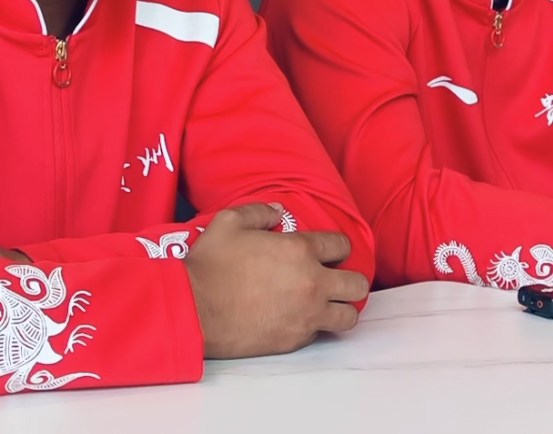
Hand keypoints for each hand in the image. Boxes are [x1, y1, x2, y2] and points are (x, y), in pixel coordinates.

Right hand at [184, 202, 369, 358]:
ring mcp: (307, 315)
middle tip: (334, 279)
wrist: (194, 309)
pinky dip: (315, 326)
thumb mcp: (230, 222)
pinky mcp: (295, 340)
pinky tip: (298, 318)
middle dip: (350, 279)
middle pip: (358, 285)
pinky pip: (320, 334)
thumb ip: (260, 212)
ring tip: (327, 304)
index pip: (342, 246)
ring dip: (341, 308)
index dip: (337, 247)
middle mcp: (312, 283)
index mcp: (300, 251)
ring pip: (348, 317)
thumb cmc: (210, 265)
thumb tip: (277, 212)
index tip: (328, 252)